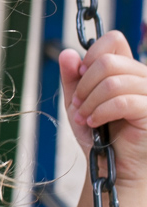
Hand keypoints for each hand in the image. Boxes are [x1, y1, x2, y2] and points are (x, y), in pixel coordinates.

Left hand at [61, 30, 146, 186]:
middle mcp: (144, 77)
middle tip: (78, 105)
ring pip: (113, 81)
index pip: (113, 40)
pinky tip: (94, 123)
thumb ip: (72, 77)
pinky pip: (123, 101)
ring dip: (90, 102)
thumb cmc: (99, 134)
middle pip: (108, 61)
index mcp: (128, 69)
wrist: (112, 166)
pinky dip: (101, 112)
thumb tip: (66, 53)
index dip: (90, 56)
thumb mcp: (78, 102)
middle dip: (84, 85)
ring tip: (84, 117)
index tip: (79, 79)